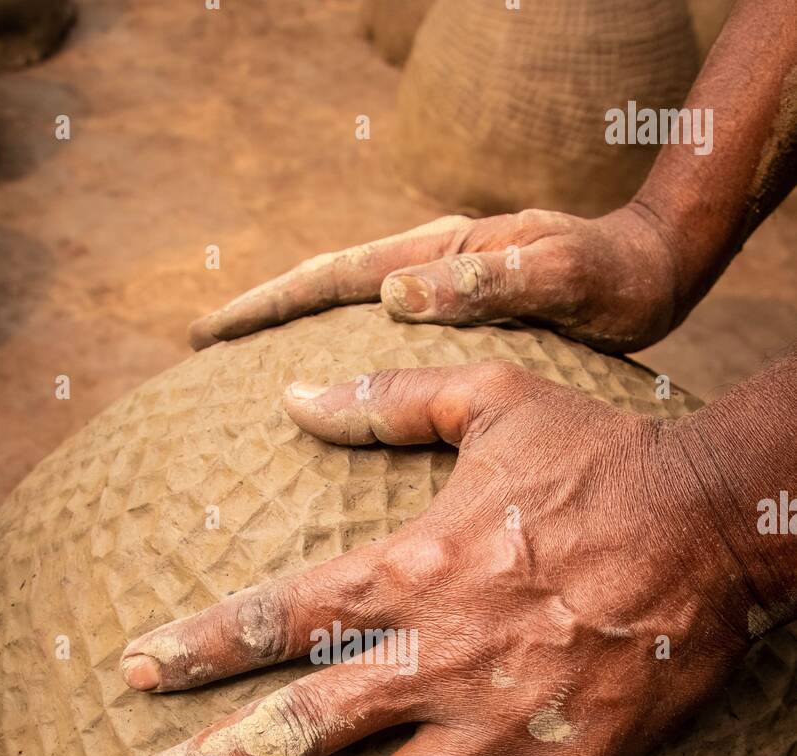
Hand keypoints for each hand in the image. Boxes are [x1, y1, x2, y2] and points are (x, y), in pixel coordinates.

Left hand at [114, 362, 750, 755]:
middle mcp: (437, 661)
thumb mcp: (490, 398)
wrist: (717, 517)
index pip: (279, 616)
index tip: (134, 676)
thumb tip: (290, 392)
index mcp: (411, 573)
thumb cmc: (604, 454)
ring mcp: (500, 728)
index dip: (201, 646)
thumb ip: (386, 400)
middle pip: (300, 730)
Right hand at [188, 203, 683, 354]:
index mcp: (438, 257)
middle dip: (261, 319)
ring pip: (349, 319)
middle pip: (323, 294)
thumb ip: (486, 282)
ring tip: (246, 380)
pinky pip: (387, 345)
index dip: (267, 306)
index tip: (209, 332)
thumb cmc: (610, 274)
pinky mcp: (459, 322)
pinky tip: (335, 400)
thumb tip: (395, 297)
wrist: (652, 269)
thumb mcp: (556, 275)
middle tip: (201, 349)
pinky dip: (349, 365)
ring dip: (297, 341)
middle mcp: (430, 272)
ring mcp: (441, 296)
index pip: (331, 278)